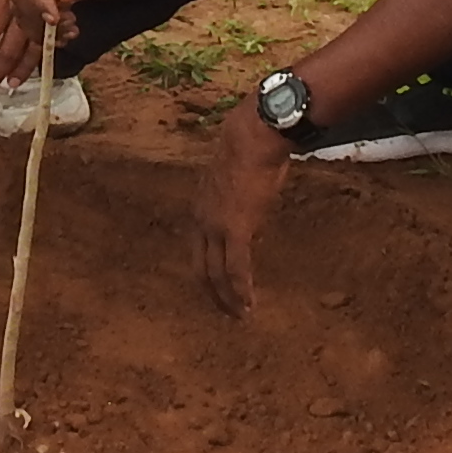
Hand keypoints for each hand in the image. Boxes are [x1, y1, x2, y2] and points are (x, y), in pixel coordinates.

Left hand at [192, 105, 291, 315]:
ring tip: (241, 315)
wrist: (252, 137)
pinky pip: (236, 268)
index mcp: (200, 208)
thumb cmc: (251, 150)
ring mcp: (215, 227)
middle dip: (214, 295)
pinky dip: (241, 289)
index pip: (199, 250)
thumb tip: (251, 208)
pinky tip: (248, 304)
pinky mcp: (235, 229)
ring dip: (229, 298)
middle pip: (201, 268)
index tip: (220, 288)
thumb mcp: (236, 179)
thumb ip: (237, 199)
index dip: (208, 272)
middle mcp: (201, 221)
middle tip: (228, 312)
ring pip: (216, 274)